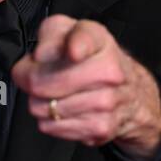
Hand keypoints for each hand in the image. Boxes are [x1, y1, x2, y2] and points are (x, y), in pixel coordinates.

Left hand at [10, 14, 160, 160]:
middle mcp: (109, 71)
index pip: (84, 39)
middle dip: (30, 79)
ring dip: (40, 101)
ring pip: (42, 107)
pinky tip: (64, 109)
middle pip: (41, 82)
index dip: (72, 46)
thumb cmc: (92, 59)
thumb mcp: (69, 32)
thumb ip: (51, 34)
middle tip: (37, 75)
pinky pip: (51, 127)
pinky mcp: (99, 128)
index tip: (71, 52)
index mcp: (99, 41)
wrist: (130, 91)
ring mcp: (106, 103)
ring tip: (55, 92)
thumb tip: (42, 54)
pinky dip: (50, 120)